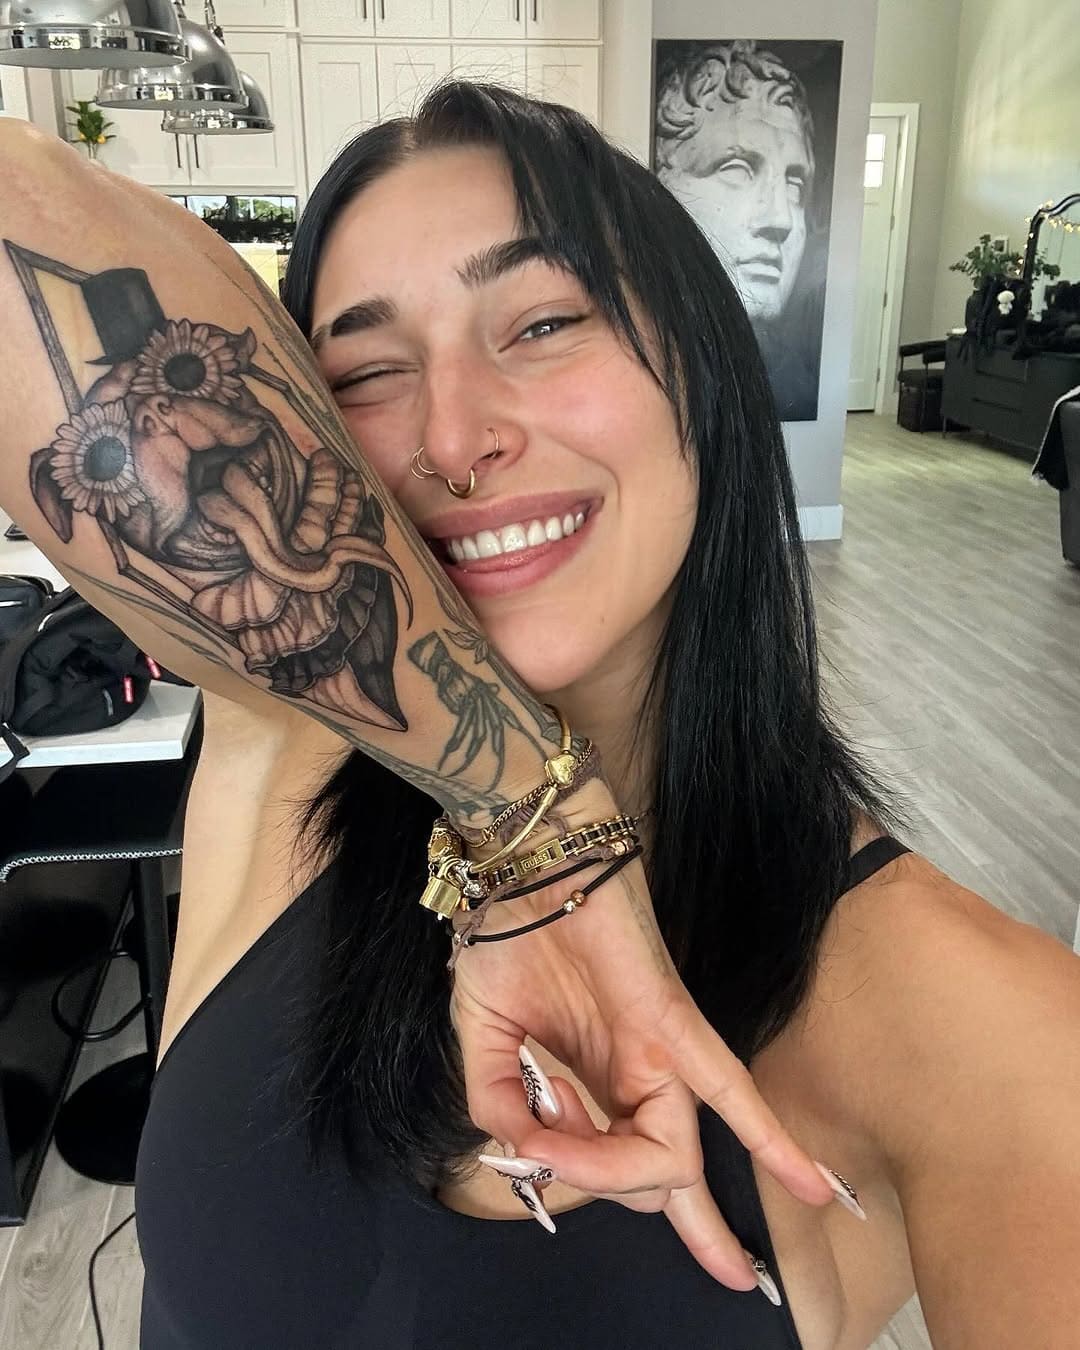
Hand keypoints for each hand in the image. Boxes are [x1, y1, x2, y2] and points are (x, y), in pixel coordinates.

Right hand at [448, 779, 835, 1289]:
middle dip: (633, 1204)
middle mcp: (635, 1079)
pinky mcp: (672, 1023)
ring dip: (625, 1176)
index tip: (526, 1152)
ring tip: (575, 1143)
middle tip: (581, 1175)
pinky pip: (728, 1090)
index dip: (567, 1181)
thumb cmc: (504, 945)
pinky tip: (814, 1189)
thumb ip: (499, 1104)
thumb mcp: (482, 1041)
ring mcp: (659, 1055)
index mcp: (593, 1084)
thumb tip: (523, 1157)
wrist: (523, 870)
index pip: (610, 1168)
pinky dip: (772, 1142)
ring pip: (672, 1158)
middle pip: (658, 1180)